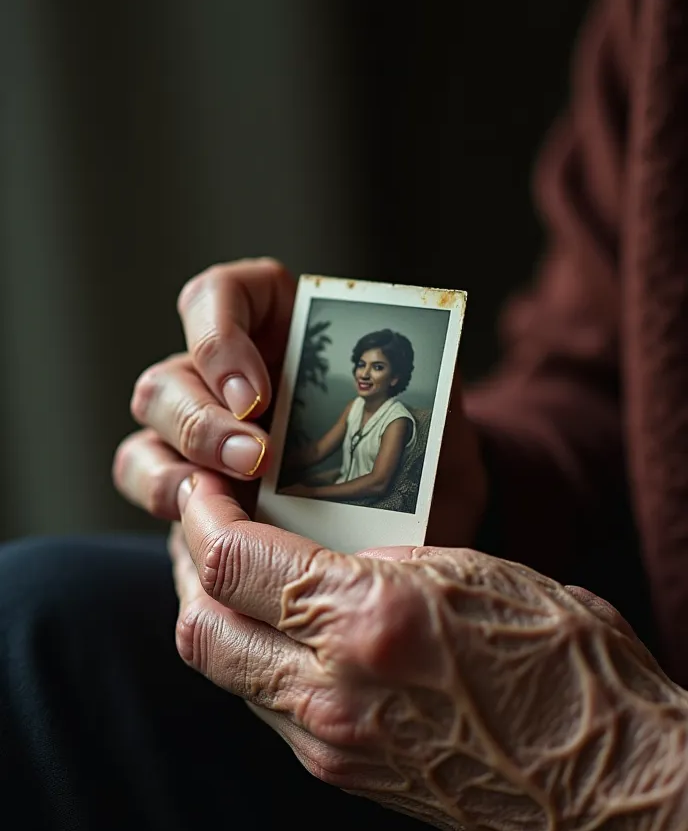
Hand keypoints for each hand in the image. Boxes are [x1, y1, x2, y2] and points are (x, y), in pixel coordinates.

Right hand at [113, 257, 486, 542]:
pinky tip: (216, 532)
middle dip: (202, 418)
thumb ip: (423, 389)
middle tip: (254, 457)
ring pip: (151, 431)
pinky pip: (154, 485)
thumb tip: (403, 370)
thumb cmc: (426, 462)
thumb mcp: (439, 419)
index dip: (218, 334)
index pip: (217, 298)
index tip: (256, 391)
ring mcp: (203, 436)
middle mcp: (227, 379)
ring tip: (230, 498)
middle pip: (172, 377)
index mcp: (277, 332)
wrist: (420, 531)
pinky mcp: (196, 492)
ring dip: (178, 464)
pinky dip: (172, 503)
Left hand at [173, 471, 687, 830]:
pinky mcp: (344, 776)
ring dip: (213, 618)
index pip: (234, 563)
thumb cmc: (567, 665)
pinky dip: (253, 663)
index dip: (202, 517)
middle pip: (201, 627)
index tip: (205, 489)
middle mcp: (333, 690)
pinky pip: (267, 710)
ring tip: (234, 577)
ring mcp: (332, 743)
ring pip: (225, 674)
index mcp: (368, 620)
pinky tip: (281, 633)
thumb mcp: (475, 574)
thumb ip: (382, 562)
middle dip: (186, 568)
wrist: (607, 784)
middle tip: (203, 529)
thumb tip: (325, 555)